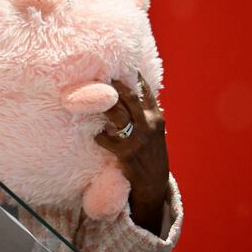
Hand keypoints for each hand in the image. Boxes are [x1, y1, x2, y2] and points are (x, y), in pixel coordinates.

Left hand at [95, 73, 168, 234]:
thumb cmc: (152, 154)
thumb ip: (147, 115)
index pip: (146, 93)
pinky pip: (105, 138)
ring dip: (104, 106)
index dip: (136, 78)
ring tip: (93, 100)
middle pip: (129, 98)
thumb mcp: (156, 132)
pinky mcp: (126, 152)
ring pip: (116, 114)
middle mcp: (149, 126)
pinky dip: (99, 136)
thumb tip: (136, 93)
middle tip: (102, 77)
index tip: (126, 67)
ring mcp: (137, 139)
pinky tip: (98, 137)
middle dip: (114, 86)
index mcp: (157, 119)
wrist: (153, 183)